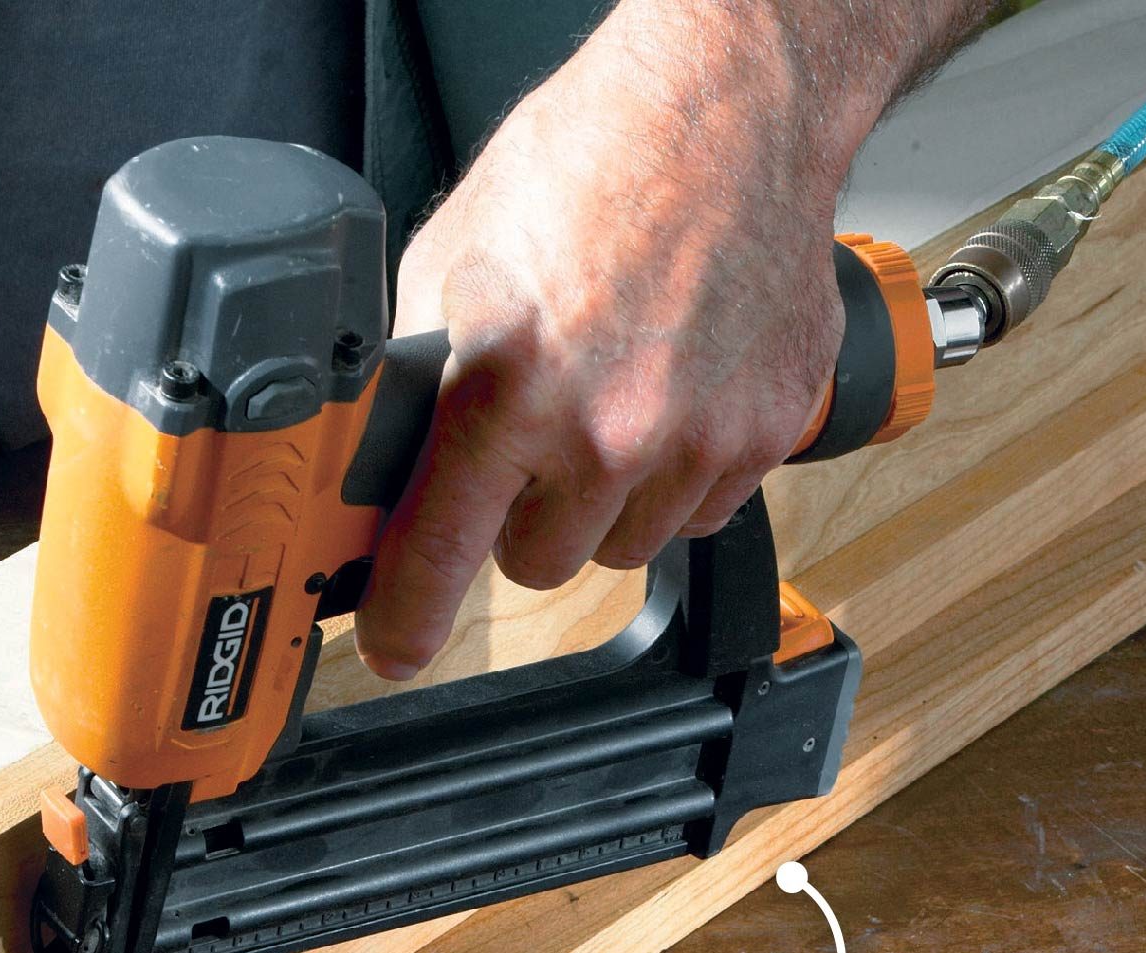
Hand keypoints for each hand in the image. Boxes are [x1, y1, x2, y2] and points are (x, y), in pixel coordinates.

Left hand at [353, 0, 872, 680]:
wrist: (732, 110)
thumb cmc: (595, 158)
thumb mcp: (454, 256)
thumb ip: (418, 377)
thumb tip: (378, 456)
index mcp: (512, 385)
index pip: (443, 549)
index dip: (408, 615)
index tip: (395, 650)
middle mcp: (610, 429)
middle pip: (539, 564)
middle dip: (523, 518)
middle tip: (529, 442)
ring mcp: (699, 440)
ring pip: (625, 545)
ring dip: (605, 500)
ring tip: (608, 398)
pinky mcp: (768, 433)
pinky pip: (702, 510)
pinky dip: (679, 475)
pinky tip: (670, 393)